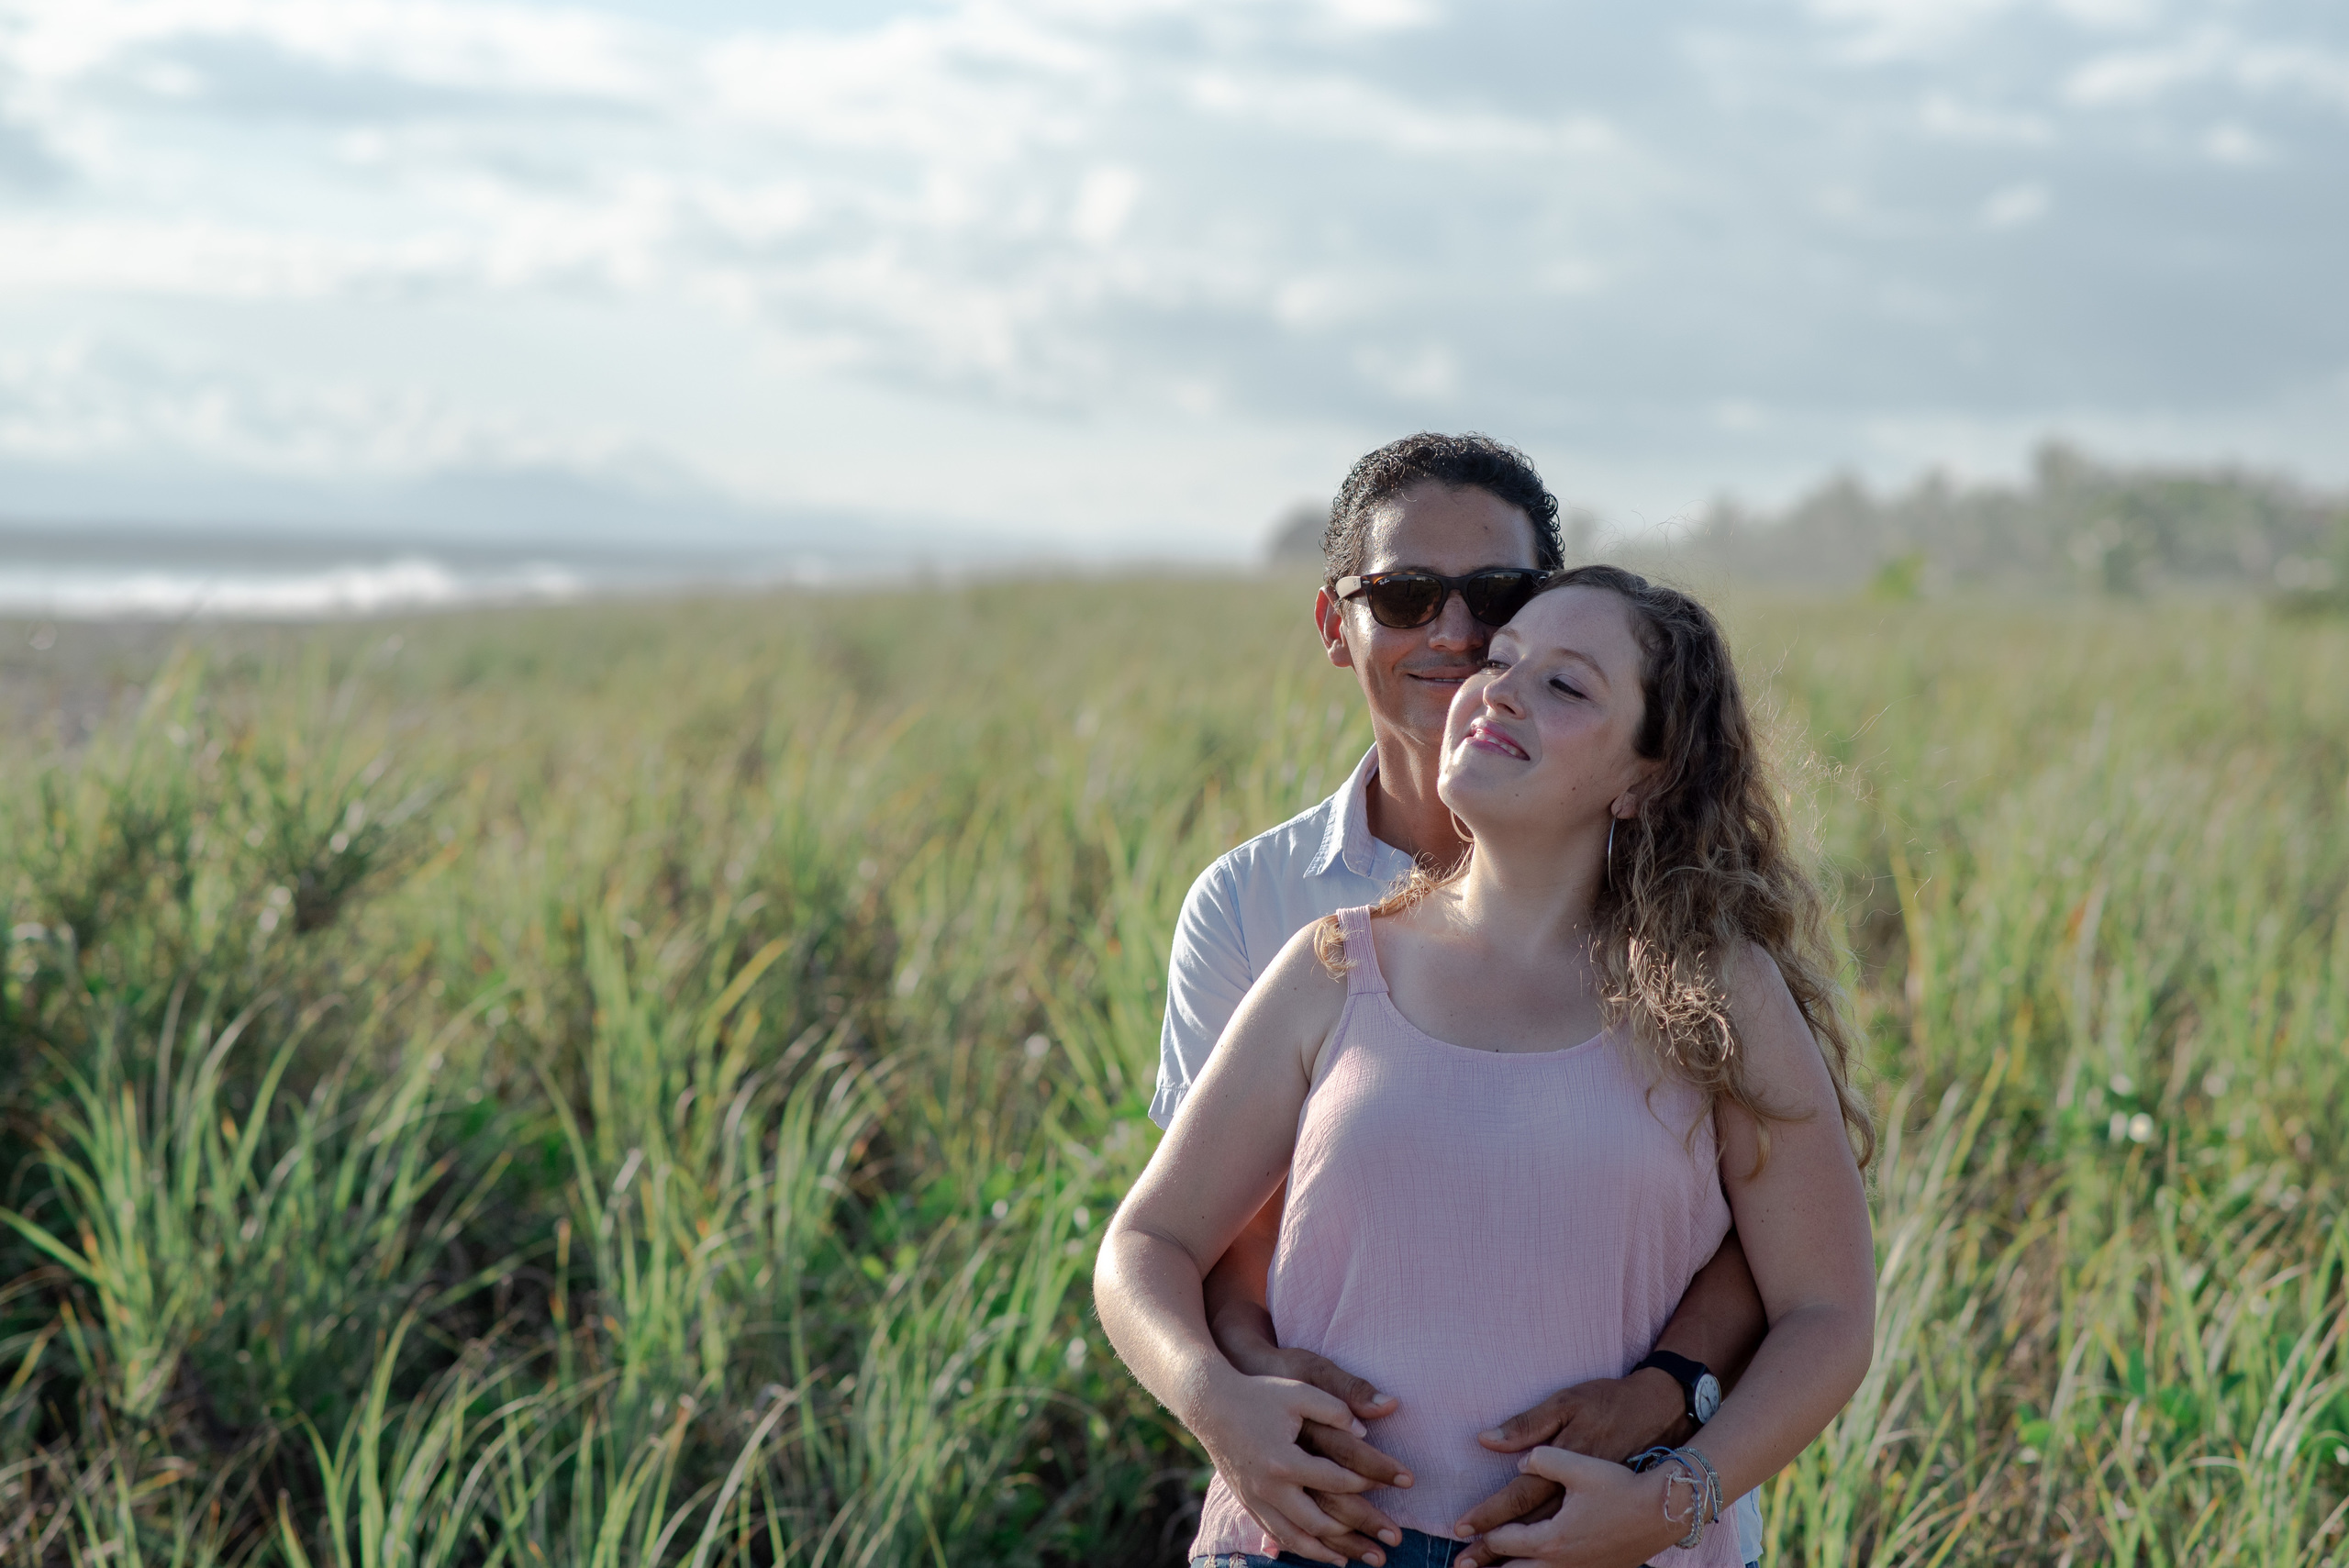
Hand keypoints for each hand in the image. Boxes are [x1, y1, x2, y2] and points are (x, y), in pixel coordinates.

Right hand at [1213, 1310, 1411, 1562]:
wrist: (1209, 1403)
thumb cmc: (1259, 1393)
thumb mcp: (1299, 1390)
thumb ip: (1334, 1407)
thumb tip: (1366, 1428)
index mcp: (1286, 1459)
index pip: (1337, 1479)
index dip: (1370, 1481)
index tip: (1398, 1482)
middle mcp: (1271, 1486)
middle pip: (1321, 1521)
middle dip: (1360, 1531)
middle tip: (1392, 1540)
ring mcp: (1257, 1498)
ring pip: (1297, 1537)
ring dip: (1329, 1551)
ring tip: (1357, 1560)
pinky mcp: (1248, 1502)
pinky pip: (1276, 1534)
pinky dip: (1300, 1548)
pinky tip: (1319, 1553)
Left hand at [1456, 1447, 1683, 1567]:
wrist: (1671, 1502)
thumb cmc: (1624, 1473)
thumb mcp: (1578, 1449)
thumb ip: (1536, 1448)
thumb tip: (1498, 1445)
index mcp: (1555, 1531)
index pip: (1506, 1535)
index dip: (1480, 1531)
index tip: (1458, 1532)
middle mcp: (1566, 1557)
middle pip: (1517, 1566)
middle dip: (1488, 1565)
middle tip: (1461, 1566)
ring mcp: (1585, 1567)